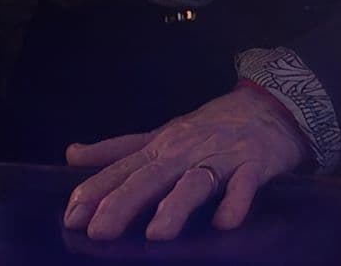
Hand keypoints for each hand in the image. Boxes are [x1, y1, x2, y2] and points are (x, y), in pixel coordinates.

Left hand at [64, 86, 307, 240]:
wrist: (269, 105)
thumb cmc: (210, 126)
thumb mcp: (161, 135)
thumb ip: (118, 150)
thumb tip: (70, 156)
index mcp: (161, 146)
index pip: (123, 169)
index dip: (97, 191)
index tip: (71, 217)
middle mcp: (186, 150)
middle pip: (151, 176)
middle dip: (124, 202)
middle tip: (100, 231)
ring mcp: (221, 156)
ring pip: (195, 182)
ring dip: (176, 206)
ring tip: (157, 235)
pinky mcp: (255, 163)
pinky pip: (245, 184)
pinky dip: (236, 201)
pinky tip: (225, 222)